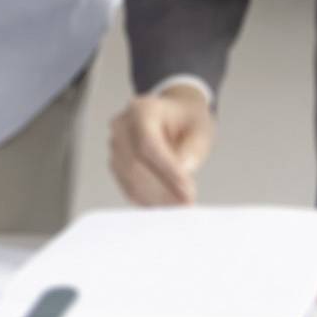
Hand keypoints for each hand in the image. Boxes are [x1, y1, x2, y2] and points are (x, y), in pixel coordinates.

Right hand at [108, 82, 215, 205]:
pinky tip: (166, 205)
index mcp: (142, 110)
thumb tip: (182, 171)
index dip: (166, 171)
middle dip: (163, 188)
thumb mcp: (200, 128)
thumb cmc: (186, 119)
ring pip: (130, 179)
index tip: (187, 190)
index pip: (148, 144)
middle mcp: (123, 126)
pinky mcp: (116, 163)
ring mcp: (116, 145)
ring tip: (179, 206)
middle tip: (186, 203)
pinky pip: (128, 187)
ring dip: (155, 198)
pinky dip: (147, 199)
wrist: (175, 114)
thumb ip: (192, 149)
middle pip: (135, 164)